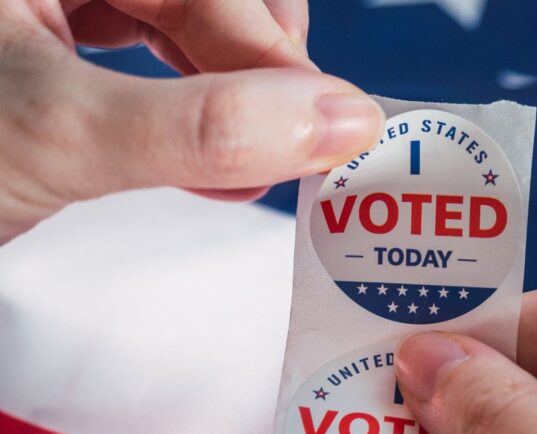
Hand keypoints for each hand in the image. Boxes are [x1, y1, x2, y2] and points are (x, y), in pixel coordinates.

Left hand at [0, 0, 382, 242]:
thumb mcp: (53, 136)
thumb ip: (199, 127)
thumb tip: (337, 120)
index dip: (271, 44)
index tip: (326, 124)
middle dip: (257, 67)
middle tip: (288, 141)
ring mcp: (51, 1)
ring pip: (184, 18)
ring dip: (232, 94)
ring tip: (247, 164)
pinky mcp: (49, 39)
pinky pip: (150, 51)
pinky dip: (190, 107)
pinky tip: (208, 159)